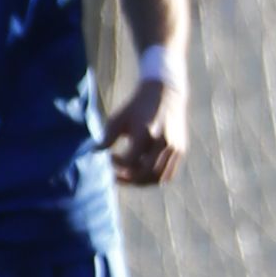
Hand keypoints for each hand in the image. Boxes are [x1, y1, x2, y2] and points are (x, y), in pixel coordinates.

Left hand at [103, 70, 187, 188]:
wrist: (165, 94)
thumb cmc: (137, 107)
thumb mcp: (119, 118)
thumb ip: (107, 137)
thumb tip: (95, 152)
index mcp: (145, 132)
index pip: (130, 161)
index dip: (117, 164)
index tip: (110, 155)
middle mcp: (162, 142)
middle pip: (144, 173)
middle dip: (127, 178)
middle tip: (116, 176)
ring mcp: (174, 147)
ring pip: (158, 178)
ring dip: (141, 182)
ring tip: (129, 177)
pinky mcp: (180, 150)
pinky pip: (168, 174)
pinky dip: (154, 179)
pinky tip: (142, 173)